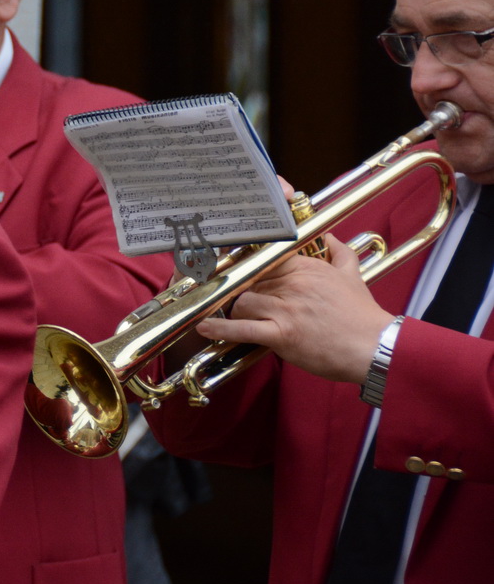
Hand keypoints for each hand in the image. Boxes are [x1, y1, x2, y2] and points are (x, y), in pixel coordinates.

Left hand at [192, 234, 393, 383]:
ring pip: (242, 302)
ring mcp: (285, 308)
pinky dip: (222, 329)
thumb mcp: (353, 276)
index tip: (236, 272)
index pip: (263, 259)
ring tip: (237, 319)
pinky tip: (206, 328)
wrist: (376, 347)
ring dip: (236, 312)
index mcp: (305, 268)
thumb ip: (340, 253)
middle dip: (240, 293)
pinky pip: (243, 329)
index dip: (247, 268)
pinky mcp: (282, 334)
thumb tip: (331, 236)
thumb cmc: (362, 316)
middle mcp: (292, 284)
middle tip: (232, 300)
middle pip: (248, 282)